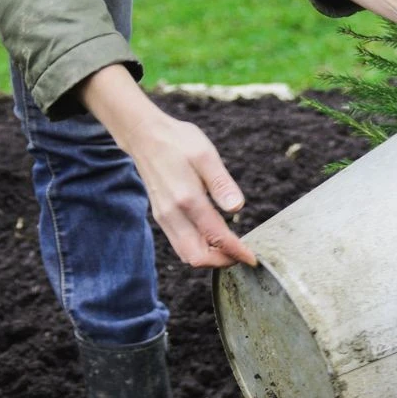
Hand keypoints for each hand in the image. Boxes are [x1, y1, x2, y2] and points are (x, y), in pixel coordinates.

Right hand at [77, 65, 255, 268]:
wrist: (144, 135)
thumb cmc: (178, 142)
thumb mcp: (206, 155)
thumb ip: (221, 183)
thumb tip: (237, 208)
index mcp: (187, 199)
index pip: (215, 237)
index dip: (236, 252)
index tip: (252, 258)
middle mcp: (172, 214)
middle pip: (196, 257)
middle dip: (222, 262)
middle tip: (242, 255)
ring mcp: (164, 217)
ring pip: (186, 254)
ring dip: (210, 258)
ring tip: (232, 249)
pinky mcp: (161, 217)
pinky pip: (180, 244)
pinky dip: (199, 249)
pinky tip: (214, 239)